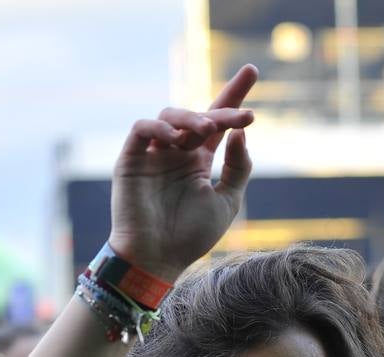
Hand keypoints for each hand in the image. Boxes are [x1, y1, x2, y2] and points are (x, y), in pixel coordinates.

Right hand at [107, 65, 257, 282]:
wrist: (156, 259)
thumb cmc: (190, 236)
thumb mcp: (226, 201)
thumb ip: (238, 167)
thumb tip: (241, 132)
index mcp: (198, 161)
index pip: (218, 122)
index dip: (233, 96)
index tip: (252, 70)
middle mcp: (176, 152)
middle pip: (198, 115)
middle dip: (222, 109)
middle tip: (242, 115)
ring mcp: (153, 154)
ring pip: (170, 115)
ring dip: (192, 118)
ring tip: (208, 130)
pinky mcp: (131, 159)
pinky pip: (142, 129)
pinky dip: (159, 126)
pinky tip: (175, 135)